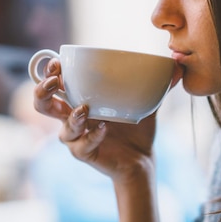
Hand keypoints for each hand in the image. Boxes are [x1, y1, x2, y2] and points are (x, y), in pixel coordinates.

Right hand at [33, 59, 156, 181]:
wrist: (143, 158)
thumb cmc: (136, 127)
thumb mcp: (147, 101)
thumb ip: (159, 83)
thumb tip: (178, 64)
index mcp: (80, 100)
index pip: (54, 83)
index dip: (48, 72)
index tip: (56, 63)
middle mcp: (73, 118)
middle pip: (42, 105)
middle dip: (42, 91)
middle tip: (54, 81)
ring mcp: (78, 138)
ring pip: (61, 129)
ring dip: (71, 117)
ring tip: (85, 109)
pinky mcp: (86, 154)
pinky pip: (81, 146)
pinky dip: (92, 137)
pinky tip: (104, 129)